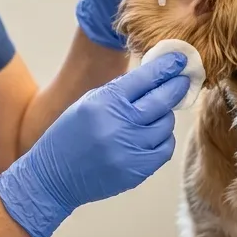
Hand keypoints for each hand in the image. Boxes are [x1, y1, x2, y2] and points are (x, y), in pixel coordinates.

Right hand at [0, 54, 189, 236]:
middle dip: (176, 87)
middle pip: (162, 100)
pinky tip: (152, 136)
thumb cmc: (70, 134)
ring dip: (164, 117)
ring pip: (165, 124)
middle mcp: (119, 124)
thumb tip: (155, 78)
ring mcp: (130, 149)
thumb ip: (119, 92)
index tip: (180, 61)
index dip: (166, 67)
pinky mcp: (137, 170)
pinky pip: (164, 148)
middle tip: (183, 82)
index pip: (145, 78)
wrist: (54, 176)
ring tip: (154, 116)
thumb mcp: (88, 103)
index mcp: (105, 102)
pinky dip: (162, 139)